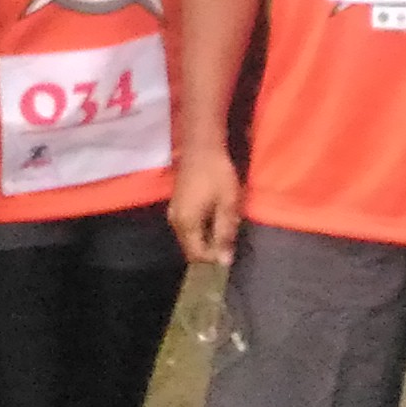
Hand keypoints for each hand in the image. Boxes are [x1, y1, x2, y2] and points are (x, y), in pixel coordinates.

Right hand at [171, 148, 241, 264]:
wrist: (201, 145)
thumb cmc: (216, 173)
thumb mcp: (227, 204)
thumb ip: (225, 233)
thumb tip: (224, 261)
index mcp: (186, 224)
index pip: (197, 256)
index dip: (214, 259)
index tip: (231, 251)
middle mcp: (175, 222)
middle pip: (191, 249)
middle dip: (210, 251)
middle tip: (230, 241)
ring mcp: (174, 213)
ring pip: (189, 238)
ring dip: (206, 239)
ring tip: (225, 229)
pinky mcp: (177, 205)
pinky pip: (188, 227)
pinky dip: (201, 229)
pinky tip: (216, 219)